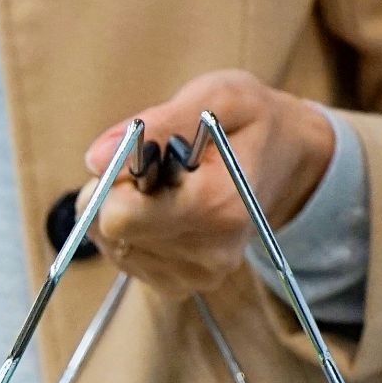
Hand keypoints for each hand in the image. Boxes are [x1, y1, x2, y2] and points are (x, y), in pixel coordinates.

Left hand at [80, 69, 334, 297]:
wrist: (286, 159)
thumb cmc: (249, 122)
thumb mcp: (217, 97)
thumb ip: (158, 124)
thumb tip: (95, 159)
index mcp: (218, 206)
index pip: (119, 215)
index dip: (117, 180)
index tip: (146, 157)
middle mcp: (209, 252)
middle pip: (108, 230)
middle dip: (116, 193)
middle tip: (155, 169)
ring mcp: (196, 275)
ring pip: (110, 244)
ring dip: (123, 209)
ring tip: (166, 187)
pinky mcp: (180, 285)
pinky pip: (122, 257)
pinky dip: (131, 230)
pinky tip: (163, 210)